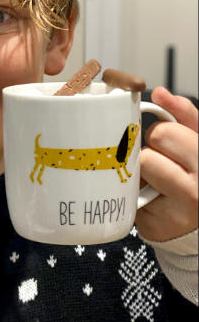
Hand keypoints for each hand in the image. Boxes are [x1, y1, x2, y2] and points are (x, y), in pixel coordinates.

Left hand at [136, 86, 197, 241]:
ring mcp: (177, 214)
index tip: (169, 143)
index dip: (162, 135)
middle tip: (164, 163)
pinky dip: (136, 195)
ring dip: (143, 175)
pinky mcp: (154, 229)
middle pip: (146, 154)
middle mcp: (197, 191)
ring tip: (158, 181)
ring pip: (137, 175)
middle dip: (151, 154)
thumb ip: (183, 115)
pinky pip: (128, 198)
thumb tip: (160, 93)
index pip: (163, 133)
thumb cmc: (197, 173)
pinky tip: (153, 198)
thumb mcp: (198, 139)